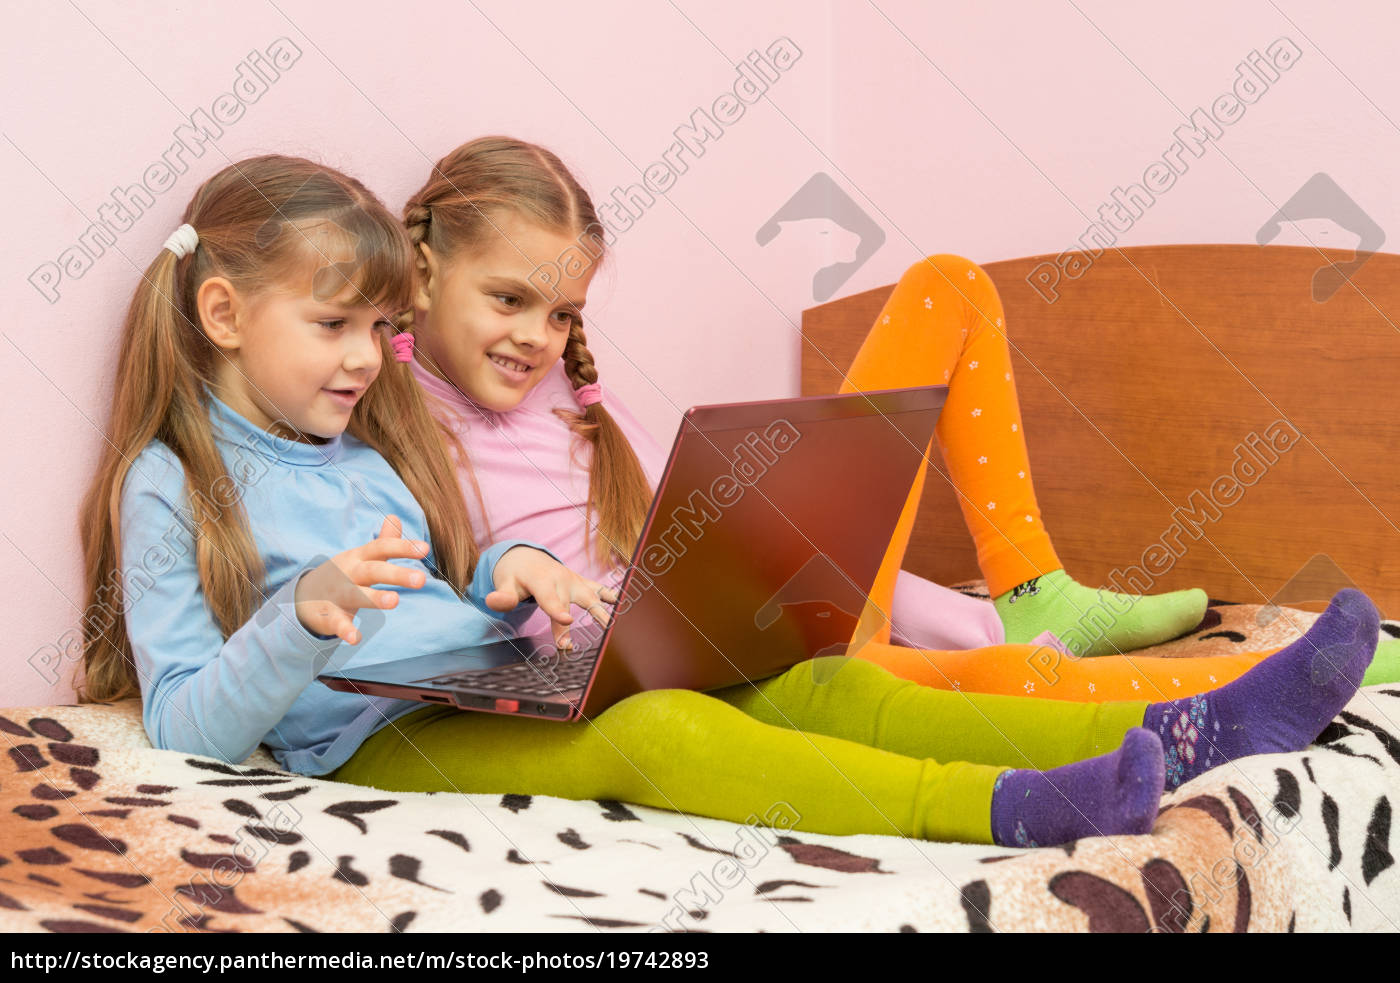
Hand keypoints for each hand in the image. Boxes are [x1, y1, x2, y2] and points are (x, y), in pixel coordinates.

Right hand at [293, 515, 429, 643]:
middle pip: (373, 570)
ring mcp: (338, 594)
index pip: (382, 547)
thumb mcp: (361, 556)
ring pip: (356, 594)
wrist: (303, 596)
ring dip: (374, 597)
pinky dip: (345, 630)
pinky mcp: (329, 615)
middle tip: (421, 579)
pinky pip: (337, 623)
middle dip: (396, 574)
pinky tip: (356, 638)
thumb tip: (395, 517)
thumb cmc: (344, 574)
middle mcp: (350, 573)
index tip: (425, 549)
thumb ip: (382, 540)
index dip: (403, 547)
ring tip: (394, 601)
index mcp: (360, 557)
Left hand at [485, 545, 618, 649]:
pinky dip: (613, 597)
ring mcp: (575, 580)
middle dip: (574, 623)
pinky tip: (626, 607)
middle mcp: (561, 579)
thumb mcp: (504, 584)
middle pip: (571, 602)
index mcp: (541, 581)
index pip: (550, 598)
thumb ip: (501, 596)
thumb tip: (491, 601)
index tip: (567, 621)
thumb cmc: (515, 576)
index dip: (558, 610)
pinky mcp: (583, 583)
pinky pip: (600, 589)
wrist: (527, 558)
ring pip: (591, 596)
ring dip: (603, 611)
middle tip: (574, 645)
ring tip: (613, 627)